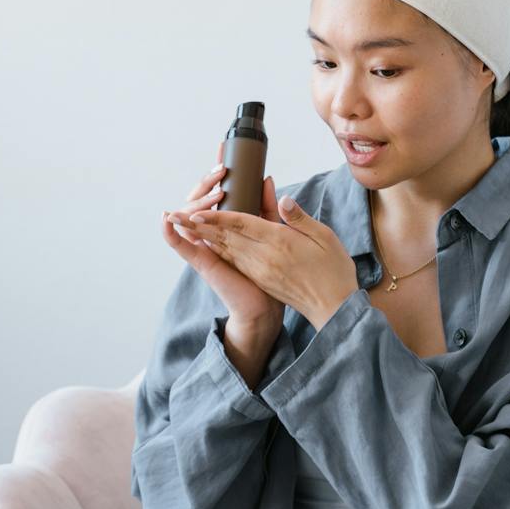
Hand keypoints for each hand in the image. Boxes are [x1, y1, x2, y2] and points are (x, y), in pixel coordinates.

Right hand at [162, 141, 285, 332]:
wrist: (267, 304)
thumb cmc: (271, 270)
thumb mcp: (272, 232)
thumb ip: (268, 206)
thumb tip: (267, 178)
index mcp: (227, 226)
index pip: (215, 194)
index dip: (214, 174)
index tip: (221, 152)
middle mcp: (212, 234)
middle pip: (198, 203)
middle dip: (204, 185)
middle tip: (220, 171)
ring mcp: (204, 247)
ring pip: (189, 220)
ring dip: (193, 204)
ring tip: (210, 195)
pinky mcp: (202, 262)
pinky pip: (181, 247)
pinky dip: (171, 234)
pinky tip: (166, 220)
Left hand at [168, 187, 358, 331]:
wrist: (333, 309)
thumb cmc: (333, 271)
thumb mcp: (324, 238)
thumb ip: (299, 218)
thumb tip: (281, 199)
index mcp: (280, 243)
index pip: (241, 225)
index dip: (217, 216)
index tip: (196, 210)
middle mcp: (263, 258)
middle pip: (225, 236)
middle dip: (199, 224)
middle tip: (175, 214)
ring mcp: (260, 270)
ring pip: (227, 248)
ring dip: (203, 235)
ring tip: (183, 224)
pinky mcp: (260, 279)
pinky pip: (235, 259)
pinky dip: (219, 248)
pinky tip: (208, 241)